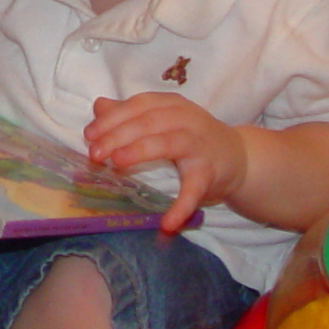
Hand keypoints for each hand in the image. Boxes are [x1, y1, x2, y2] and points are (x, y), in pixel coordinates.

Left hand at [85, 93, 248, 234]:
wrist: (238, 157)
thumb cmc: (191, 138)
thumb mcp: (162, 120)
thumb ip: (130, 114)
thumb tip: (99, 106)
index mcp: (171, 105)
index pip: (139, 105)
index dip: (113, 118)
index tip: (89, 135)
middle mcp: (187, 119)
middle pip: (149, 122)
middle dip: (118, 135)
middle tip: (95, 154)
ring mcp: (200, 145)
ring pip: (169, 143)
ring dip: (141, 151)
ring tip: (117, 164)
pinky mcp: (211, 172)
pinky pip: (194, 189)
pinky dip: (181, 206)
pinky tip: (166, 223)